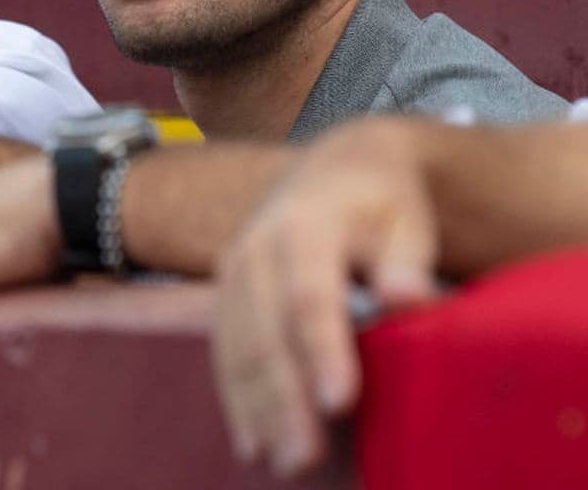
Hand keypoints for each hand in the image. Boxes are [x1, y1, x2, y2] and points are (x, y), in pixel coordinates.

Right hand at [211, 118, 441, 477]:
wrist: (334, 169)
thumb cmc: (382, 205)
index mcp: (307, 223)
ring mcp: (235, 265)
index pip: (309, 290)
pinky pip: (224, 347)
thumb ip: (406, 261)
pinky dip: (237, 395)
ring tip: (281, 462)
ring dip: (256, 405)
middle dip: (283, 394)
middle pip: (265, 326)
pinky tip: (252, 442)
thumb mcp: (406, 221)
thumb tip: (406, 300)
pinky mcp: (226, 289)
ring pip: (237, 342)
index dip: (322, 347)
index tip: (340, 403)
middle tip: (305, 457)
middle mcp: (259, 244)